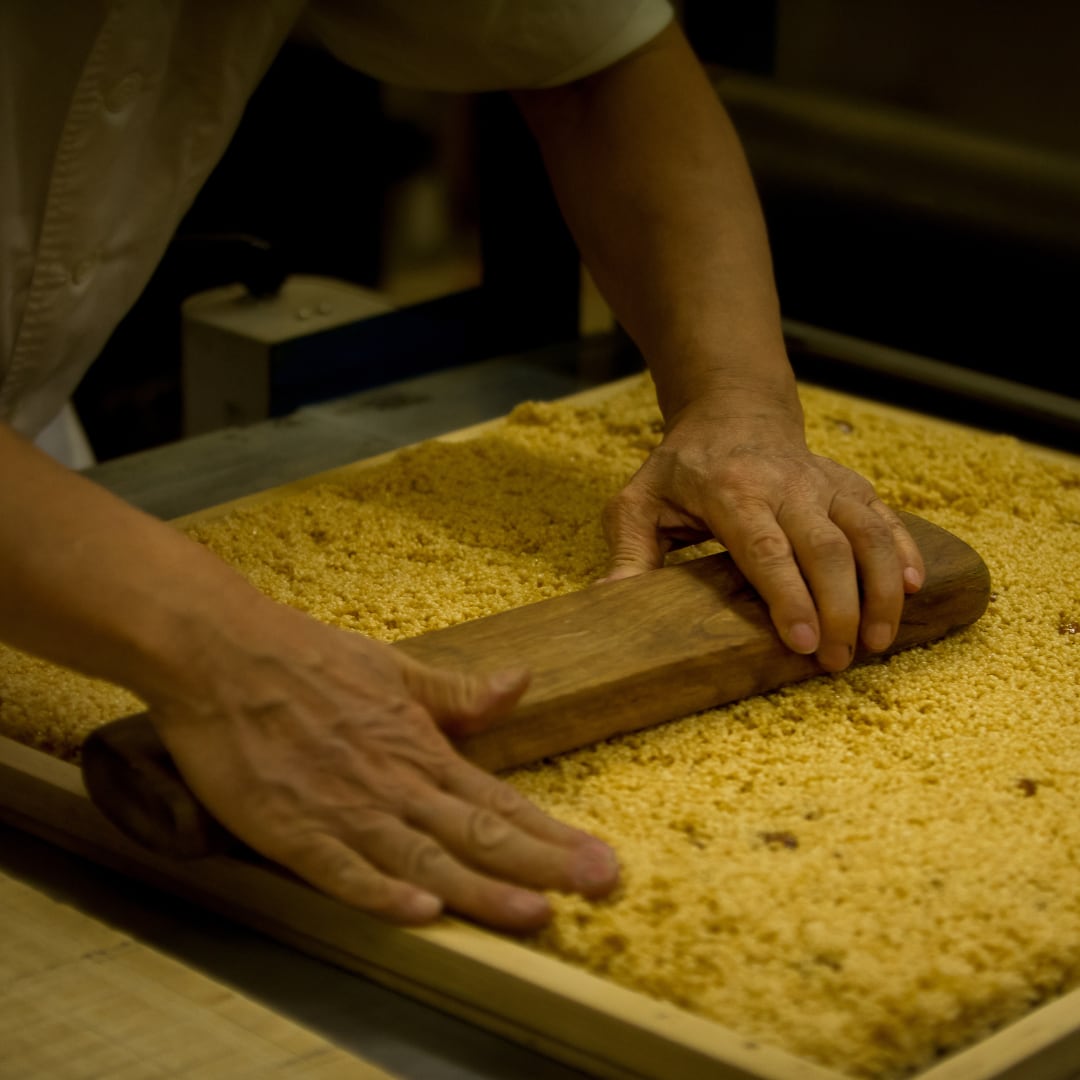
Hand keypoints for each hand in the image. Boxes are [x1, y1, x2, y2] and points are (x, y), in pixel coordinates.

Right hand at [150, 603, 618, 931]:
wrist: (224, 652)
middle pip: (476, 834)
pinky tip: (420, 914)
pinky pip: (340, 869)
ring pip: (422, 859)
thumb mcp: (394, 668)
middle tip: (600, 887)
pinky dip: (380, 893)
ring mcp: (343, 807)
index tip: (598, 859)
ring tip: (534, 912)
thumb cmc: (309, 658)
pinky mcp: (290, 828)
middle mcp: (392, 783)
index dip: (551, 833)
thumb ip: (457, 692)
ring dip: (480, 889)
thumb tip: (521, 682)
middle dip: (542, 864)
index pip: (498, 801)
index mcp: (419, 748)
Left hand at [601, 393, 924, 671]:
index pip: (766, 549)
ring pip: (867, 533)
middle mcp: (785, 485)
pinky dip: (904, 552)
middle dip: (841, 608)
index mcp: (731, 491)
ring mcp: (823, 482)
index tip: (805, 642)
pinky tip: (917, 589)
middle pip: (826, 548)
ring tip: (881, 642)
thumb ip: (629, 552)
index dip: (790, 596)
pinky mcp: (849, 484)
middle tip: (841, 661)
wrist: (732, 411)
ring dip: (882, 589)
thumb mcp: (639, 502)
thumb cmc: (682, 467)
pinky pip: (885, 517)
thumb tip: (608, 602)